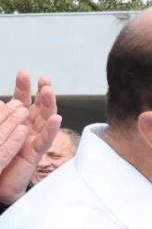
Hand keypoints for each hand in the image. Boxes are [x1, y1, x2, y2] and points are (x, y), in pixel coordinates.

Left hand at [0, 72, 60, 203]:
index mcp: (17, 123)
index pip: (22, 102)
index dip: (23, 88)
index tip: (23, 74)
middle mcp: (28, 130)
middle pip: (38, 108)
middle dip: (42, 93)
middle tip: (44, 80)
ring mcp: (33, 141)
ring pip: (46, 120)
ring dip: (49, 105)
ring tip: (49, 91)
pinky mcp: (35, 154)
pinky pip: (45, 140)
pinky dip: (52, 129)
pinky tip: (56, 118)